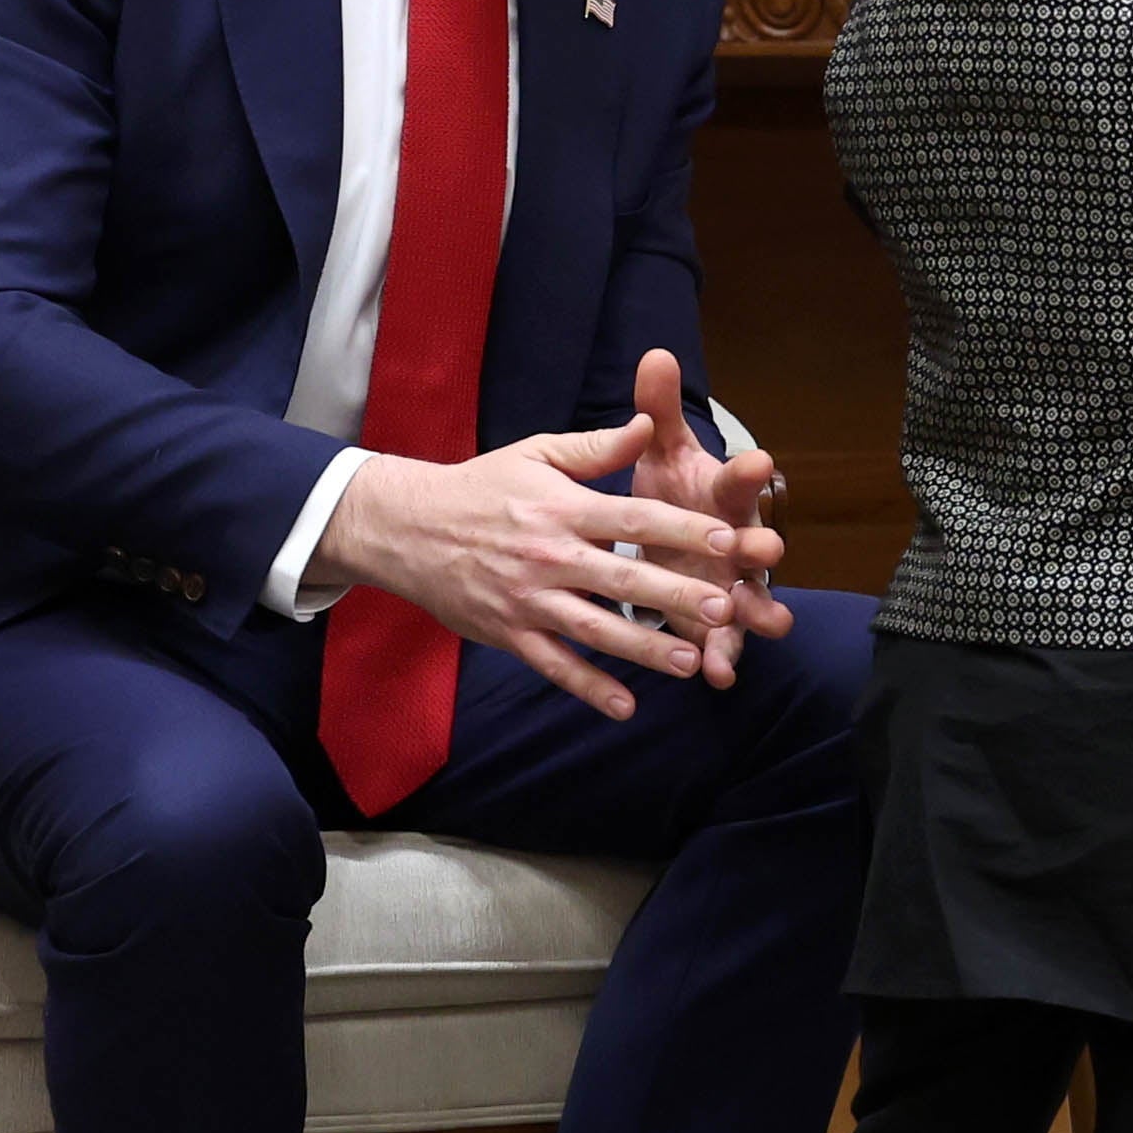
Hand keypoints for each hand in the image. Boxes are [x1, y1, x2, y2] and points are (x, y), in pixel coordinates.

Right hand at [314, 406, 779, 719]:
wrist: (406, 527)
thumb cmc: (480, 486)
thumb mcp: (535, 453)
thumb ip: (596, 447)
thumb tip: (648, 426)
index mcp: (562, 507)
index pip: (634, 517)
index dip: (682, 528)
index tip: (727, 537)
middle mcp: (549, 555)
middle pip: (623, 577)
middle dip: (675, 594)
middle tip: (725, 607)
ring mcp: (528, 599)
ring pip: (595, 629)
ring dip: (644, 647)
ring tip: (690, 662)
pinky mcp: (509, 633)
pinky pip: (554, 665)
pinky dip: (589, 688)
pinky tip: (626, 706)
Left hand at [620, 346, 799, 687]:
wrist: (670, 542)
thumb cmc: (670, 493)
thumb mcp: (660, 453)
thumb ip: (657, 411)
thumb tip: (655, 355)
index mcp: (722, 495)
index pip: (739, 478)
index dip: (750, 470)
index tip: (759, 460)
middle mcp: (737, 540)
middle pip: (756, 542)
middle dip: (762, 546)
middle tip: (769, 548)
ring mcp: (732, 585)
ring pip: (752, 600)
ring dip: (757, 613)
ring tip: (769, 624)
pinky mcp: (717, 624)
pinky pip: (723, 644)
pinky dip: (721, 659)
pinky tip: (715, 676)